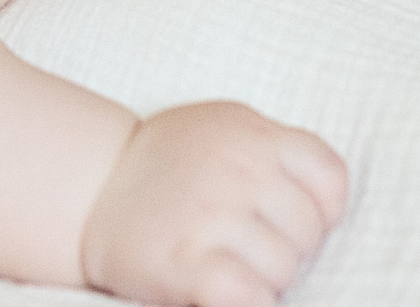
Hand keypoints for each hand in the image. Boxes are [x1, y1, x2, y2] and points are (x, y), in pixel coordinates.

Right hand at [81, 100, 348, 306]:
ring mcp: (212, 214)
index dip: (321, 211)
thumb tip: (324, 201)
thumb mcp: (223, 129)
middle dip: (287, 250)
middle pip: (309, 232)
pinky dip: (247, 301)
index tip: (290, 221)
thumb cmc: (165, 164)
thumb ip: (272, 151)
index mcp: (252, 133)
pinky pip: (251, 297)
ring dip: (263, 280)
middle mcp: (238, 167)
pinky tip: (224, 291)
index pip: (331, 178)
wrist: (89, 187)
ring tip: (230, 266)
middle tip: (249, 249)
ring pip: (284, 269)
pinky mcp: (186, 263)